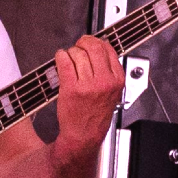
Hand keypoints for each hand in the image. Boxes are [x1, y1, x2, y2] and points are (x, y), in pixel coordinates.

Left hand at [51, 36, 125, 152]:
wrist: (84, 135)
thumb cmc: (96, 115)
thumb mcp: (112, 92)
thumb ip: (109, 72)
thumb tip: (99, 49)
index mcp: (117, 80)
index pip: (108, 49)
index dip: (96, 42)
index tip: (90, 43)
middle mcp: (104, 81)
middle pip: (94, 47)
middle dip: (83, 42)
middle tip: (78, 45)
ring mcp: (88, 85)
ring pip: (78, 54)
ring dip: (70, 52)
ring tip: (69, 59)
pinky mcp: (71, 88)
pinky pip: (64, 62)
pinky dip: (60, 56)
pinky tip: (60, 59)